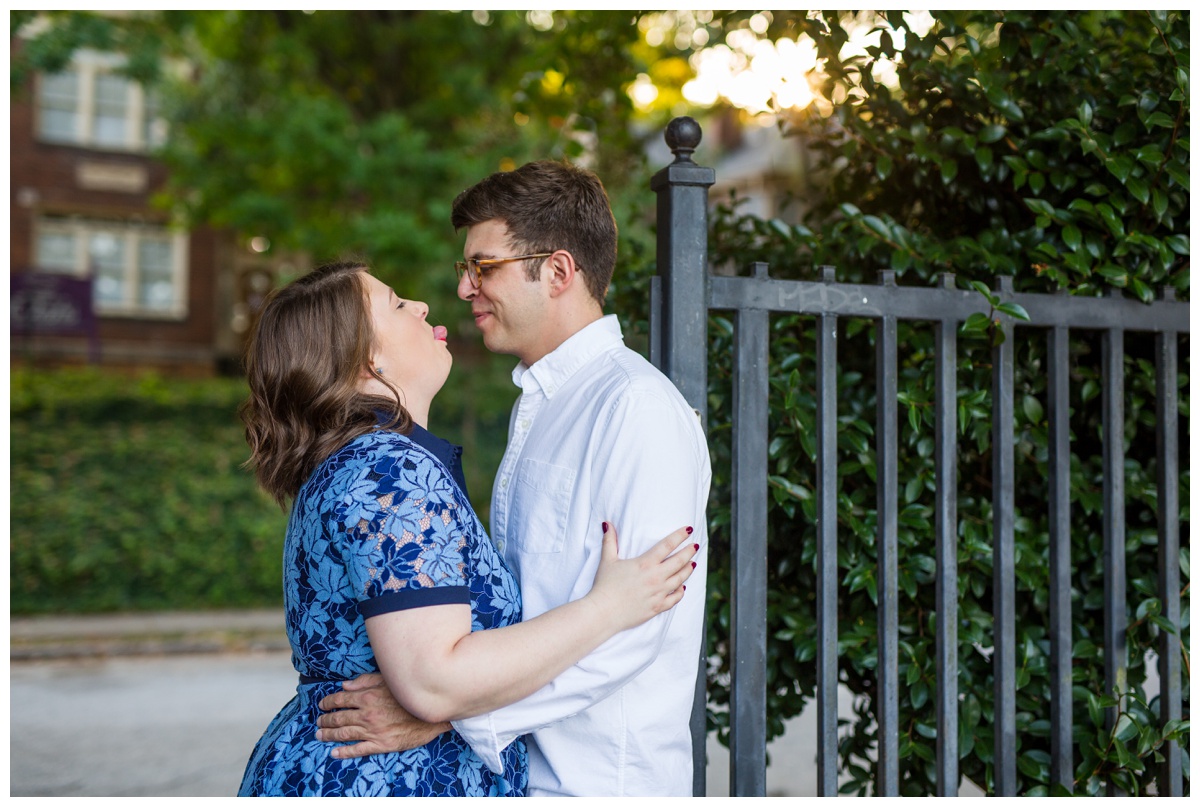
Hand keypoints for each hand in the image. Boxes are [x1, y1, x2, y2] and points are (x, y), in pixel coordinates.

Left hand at [315, 673, 449, 757]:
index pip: (340, 700)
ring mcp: (373, 731)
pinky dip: (343, 752)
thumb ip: (365, 681)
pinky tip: (334, 752)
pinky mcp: (381, 745)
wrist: (432, 713)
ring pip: (344, 734)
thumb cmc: (411, 694)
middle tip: (319, 722)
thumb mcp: (388, 681)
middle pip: (339, 718)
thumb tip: (345, 685)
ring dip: (329, 735)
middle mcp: (367, 715)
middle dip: (325, 720)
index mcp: (367, 697)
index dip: (327, 702)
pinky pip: (357, 750)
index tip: (321, 705)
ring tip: (320, 735)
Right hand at [587, 522, 696, 631]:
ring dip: (688, 570)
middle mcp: (655, 577)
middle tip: (695, 546)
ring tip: (693, 563)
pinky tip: (682, 587)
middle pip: (679, 562)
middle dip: (689, 552)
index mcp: (645, 564)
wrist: (603, 612)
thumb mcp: (607, 560)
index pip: (667, 545)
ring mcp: (658, 593)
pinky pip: (675, 598)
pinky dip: (681, 592)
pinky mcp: (657, 607)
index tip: (688, 530)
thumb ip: (609, 541)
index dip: (680, 536)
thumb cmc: (604, 586)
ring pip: (680, 579)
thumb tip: (606, 524)